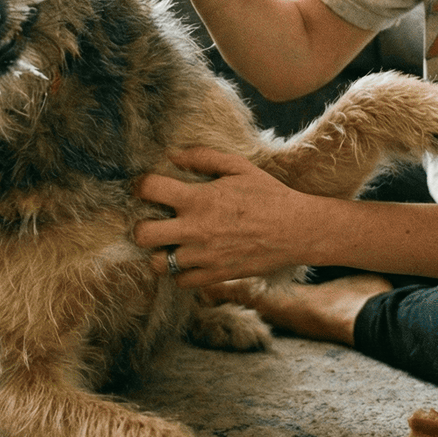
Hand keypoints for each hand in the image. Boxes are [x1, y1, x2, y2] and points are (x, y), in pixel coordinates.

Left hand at [132, 147, 313, 288]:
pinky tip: (190, 259)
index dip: (140, 186)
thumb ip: (204, 157)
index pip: (150, 189)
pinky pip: (181, 281)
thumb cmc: (269, 195)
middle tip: (153, 222)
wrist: (297, 230)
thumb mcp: (239, 167)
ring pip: (158, 263)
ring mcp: (204, 256)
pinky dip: (181, 272)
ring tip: (170, 244)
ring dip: (160, 253)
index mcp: (199, 199)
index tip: (145, 188)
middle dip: (141, 227)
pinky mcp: (215, 275)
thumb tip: (173, 155)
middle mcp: (195, 229)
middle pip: (142, 234)